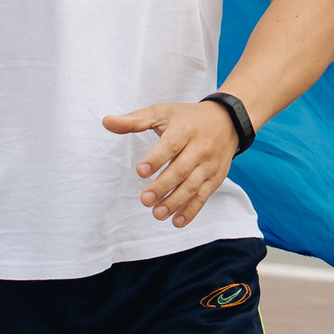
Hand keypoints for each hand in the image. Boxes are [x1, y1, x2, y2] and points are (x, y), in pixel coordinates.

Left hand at [101, 100, 239, 226]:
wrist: (226, 121)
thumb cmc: (186, 118)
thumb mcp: (162, 112)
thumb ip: (135, 120)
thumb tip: (106, 122)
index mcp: (185, 129)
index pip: (170, 145)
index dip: (156, 159)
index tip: (141, 171)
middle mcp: (200, 147)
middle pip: (181, 169)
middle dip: (163, 186)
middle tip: (144, 199)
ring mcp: (209, 164)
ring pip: (193, 186)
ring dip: (175, 202)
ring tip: (157, 213)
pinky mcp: (215, 178)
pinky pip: (204, 196)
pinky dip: (191, 210)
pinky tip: (176, 221)